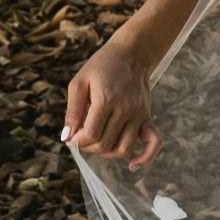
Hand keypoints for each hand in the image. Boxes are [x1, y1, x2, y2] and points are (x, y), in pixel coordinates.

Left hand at [63, 31, 158, 163]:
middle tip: (82, 137)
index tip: (72, 137)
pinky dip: (145, 157)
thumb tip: (66, 137)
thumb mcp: (79, 82)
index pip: (91, 134)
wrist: (131, 53)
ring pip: (124, 149)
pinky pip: (153, 143)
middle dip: (88, 147)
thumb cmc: (101, 66)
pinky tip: (133, 165)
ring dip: (107, 153)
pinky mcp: (147, 117)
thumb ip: (72, 111)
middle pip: (105, 144)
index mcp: (106, 99)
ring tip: (98, 143)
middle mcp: (125, 109)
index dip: (78, 142)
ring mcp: (139, 114)